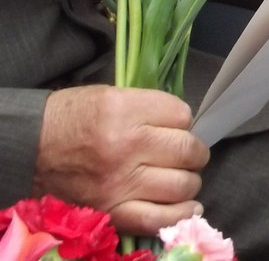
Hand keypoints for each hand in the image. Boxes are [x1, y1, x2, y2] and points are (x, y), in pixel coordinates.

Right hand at [34, 86, 209, 234]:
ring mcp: (119, 184)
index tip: (172, 126)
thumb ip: (150, 109)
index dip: (181, 120)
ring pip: (182, 185)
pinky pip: (159, 219)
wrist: (30, 148)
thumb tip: (185, 125)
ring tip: (179, 177)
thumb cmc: (73, 118)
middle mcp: (126, 148)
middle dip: (192, 151)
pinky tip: (187, 206)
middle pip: (187, 150)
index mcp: (125, 112)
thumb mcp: (112, 96)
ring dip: (188, 180)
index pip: (182, 116)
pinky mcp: (111, 211)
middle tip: (184, 153)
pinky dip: (180, 214)